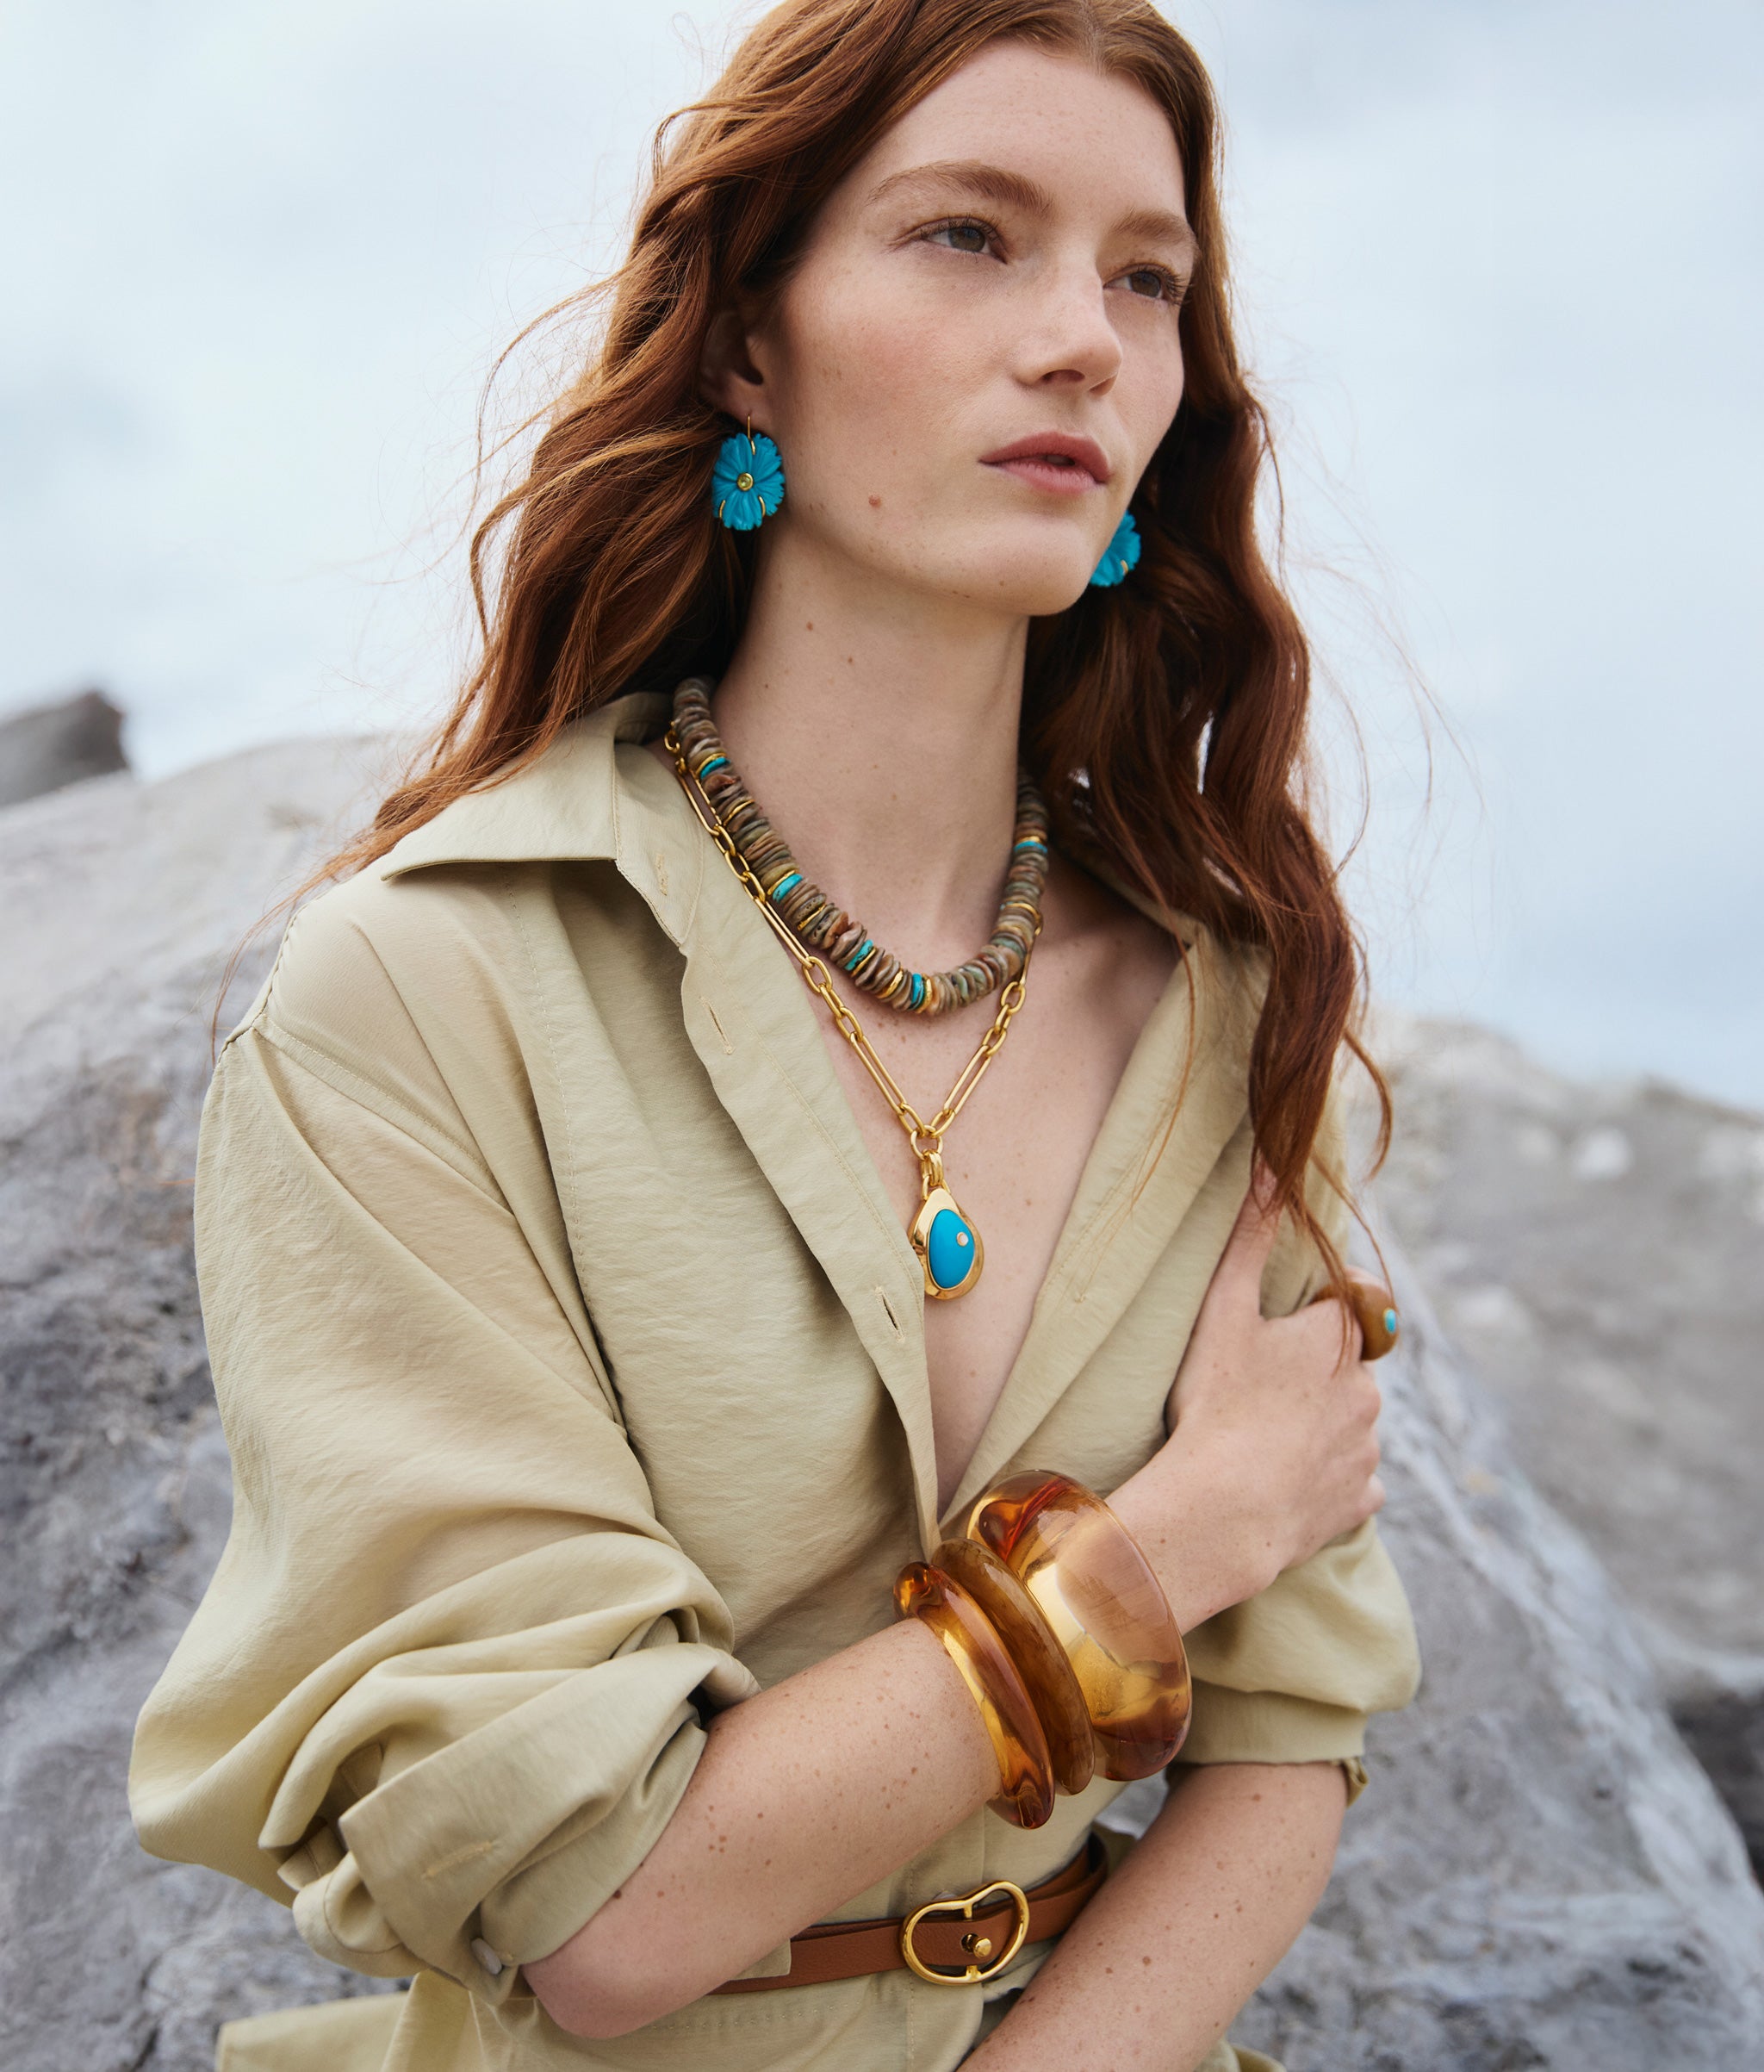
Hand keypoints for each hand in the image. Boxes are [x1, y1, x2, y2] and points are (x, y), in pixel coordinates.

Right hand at [1108, 1167, 1384, 1627]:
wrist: (1222, 1509)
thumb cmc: (1216, 1402)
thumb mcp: (1224, 1310)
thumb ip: (1249, 1237)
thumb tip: (1271, 1162)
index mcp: (1337, 1337)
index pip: (1348, 1303)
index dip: (1313, 1314)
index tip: (1277, 1336)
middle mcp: (1367, 1388)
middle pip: (1345, 1367)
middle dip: (1313, 1375)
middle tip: (1255, 1393)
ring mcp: (1369, 1446)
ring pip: (1350, 1423)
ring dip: (1320, 1426)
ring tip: (1263, 1441)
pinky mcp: (1361, 1497)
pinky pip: (1352, 1480)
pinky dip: (1327, 1478)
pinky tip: (1285, 1482)